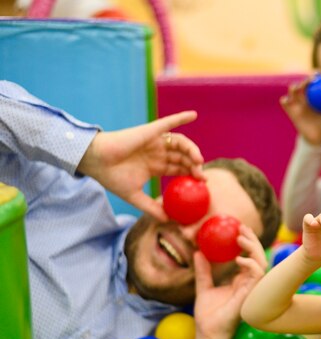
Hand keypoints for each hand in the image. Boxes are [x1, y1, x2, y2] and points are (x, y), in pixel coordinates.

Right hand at [77, 111, 203, 221]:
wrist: (96, 162)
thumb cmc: (111, 177)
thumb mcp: (134, 196)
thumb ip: (151, 207)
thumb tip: (166, 220)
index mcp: (155, 166)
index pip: (179, 169)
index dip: (191, 174)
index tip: (203, 183)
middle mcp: (157, 153)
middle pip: (183, 157)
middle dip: (194, 166)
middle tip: (202, 176)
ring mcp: (155, 142)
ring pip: (180, 144)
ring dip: (192, 150)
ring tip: (198, 161)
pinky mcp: (150, 132)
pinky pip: (168, 123)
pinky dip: (181, 118)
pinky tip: (193, 115)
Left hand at [193, 224, 267, 338]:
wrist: (208, 333)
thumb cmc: (208, 315)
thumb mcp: (203, 287)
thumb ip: (203, 271)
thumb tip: (197, 252)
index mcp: (240, 281)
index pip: (249, 258)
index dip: (247, 243)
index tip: (238, 229)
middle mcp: (248, 283)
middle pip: (258, 257)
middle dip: (252, 240)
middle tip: (241, 227)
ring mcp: (251, 289)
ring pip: (261, 262)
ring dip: (253, 248)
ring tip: (240, 238)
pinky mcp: (250, 294)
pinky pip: (257, 275)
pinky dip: (251, 264)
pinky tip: (238, 259)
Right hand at [280, 77, 320, 145]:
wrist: (317, 136)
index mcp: (315, 95)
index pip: (314, 81)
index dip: (315, 75)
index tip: (319, 73)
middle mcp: (305, 96)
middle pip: (303, 84)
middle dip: (306, 80)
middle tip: (311, 80)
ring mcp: (297, 103)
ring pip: (292, 91)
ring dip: (294, 88)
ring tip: (297, 88)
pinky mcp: (290, 110)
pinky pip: (284, 103)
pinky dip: (285, 100)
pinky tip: (287, 100)